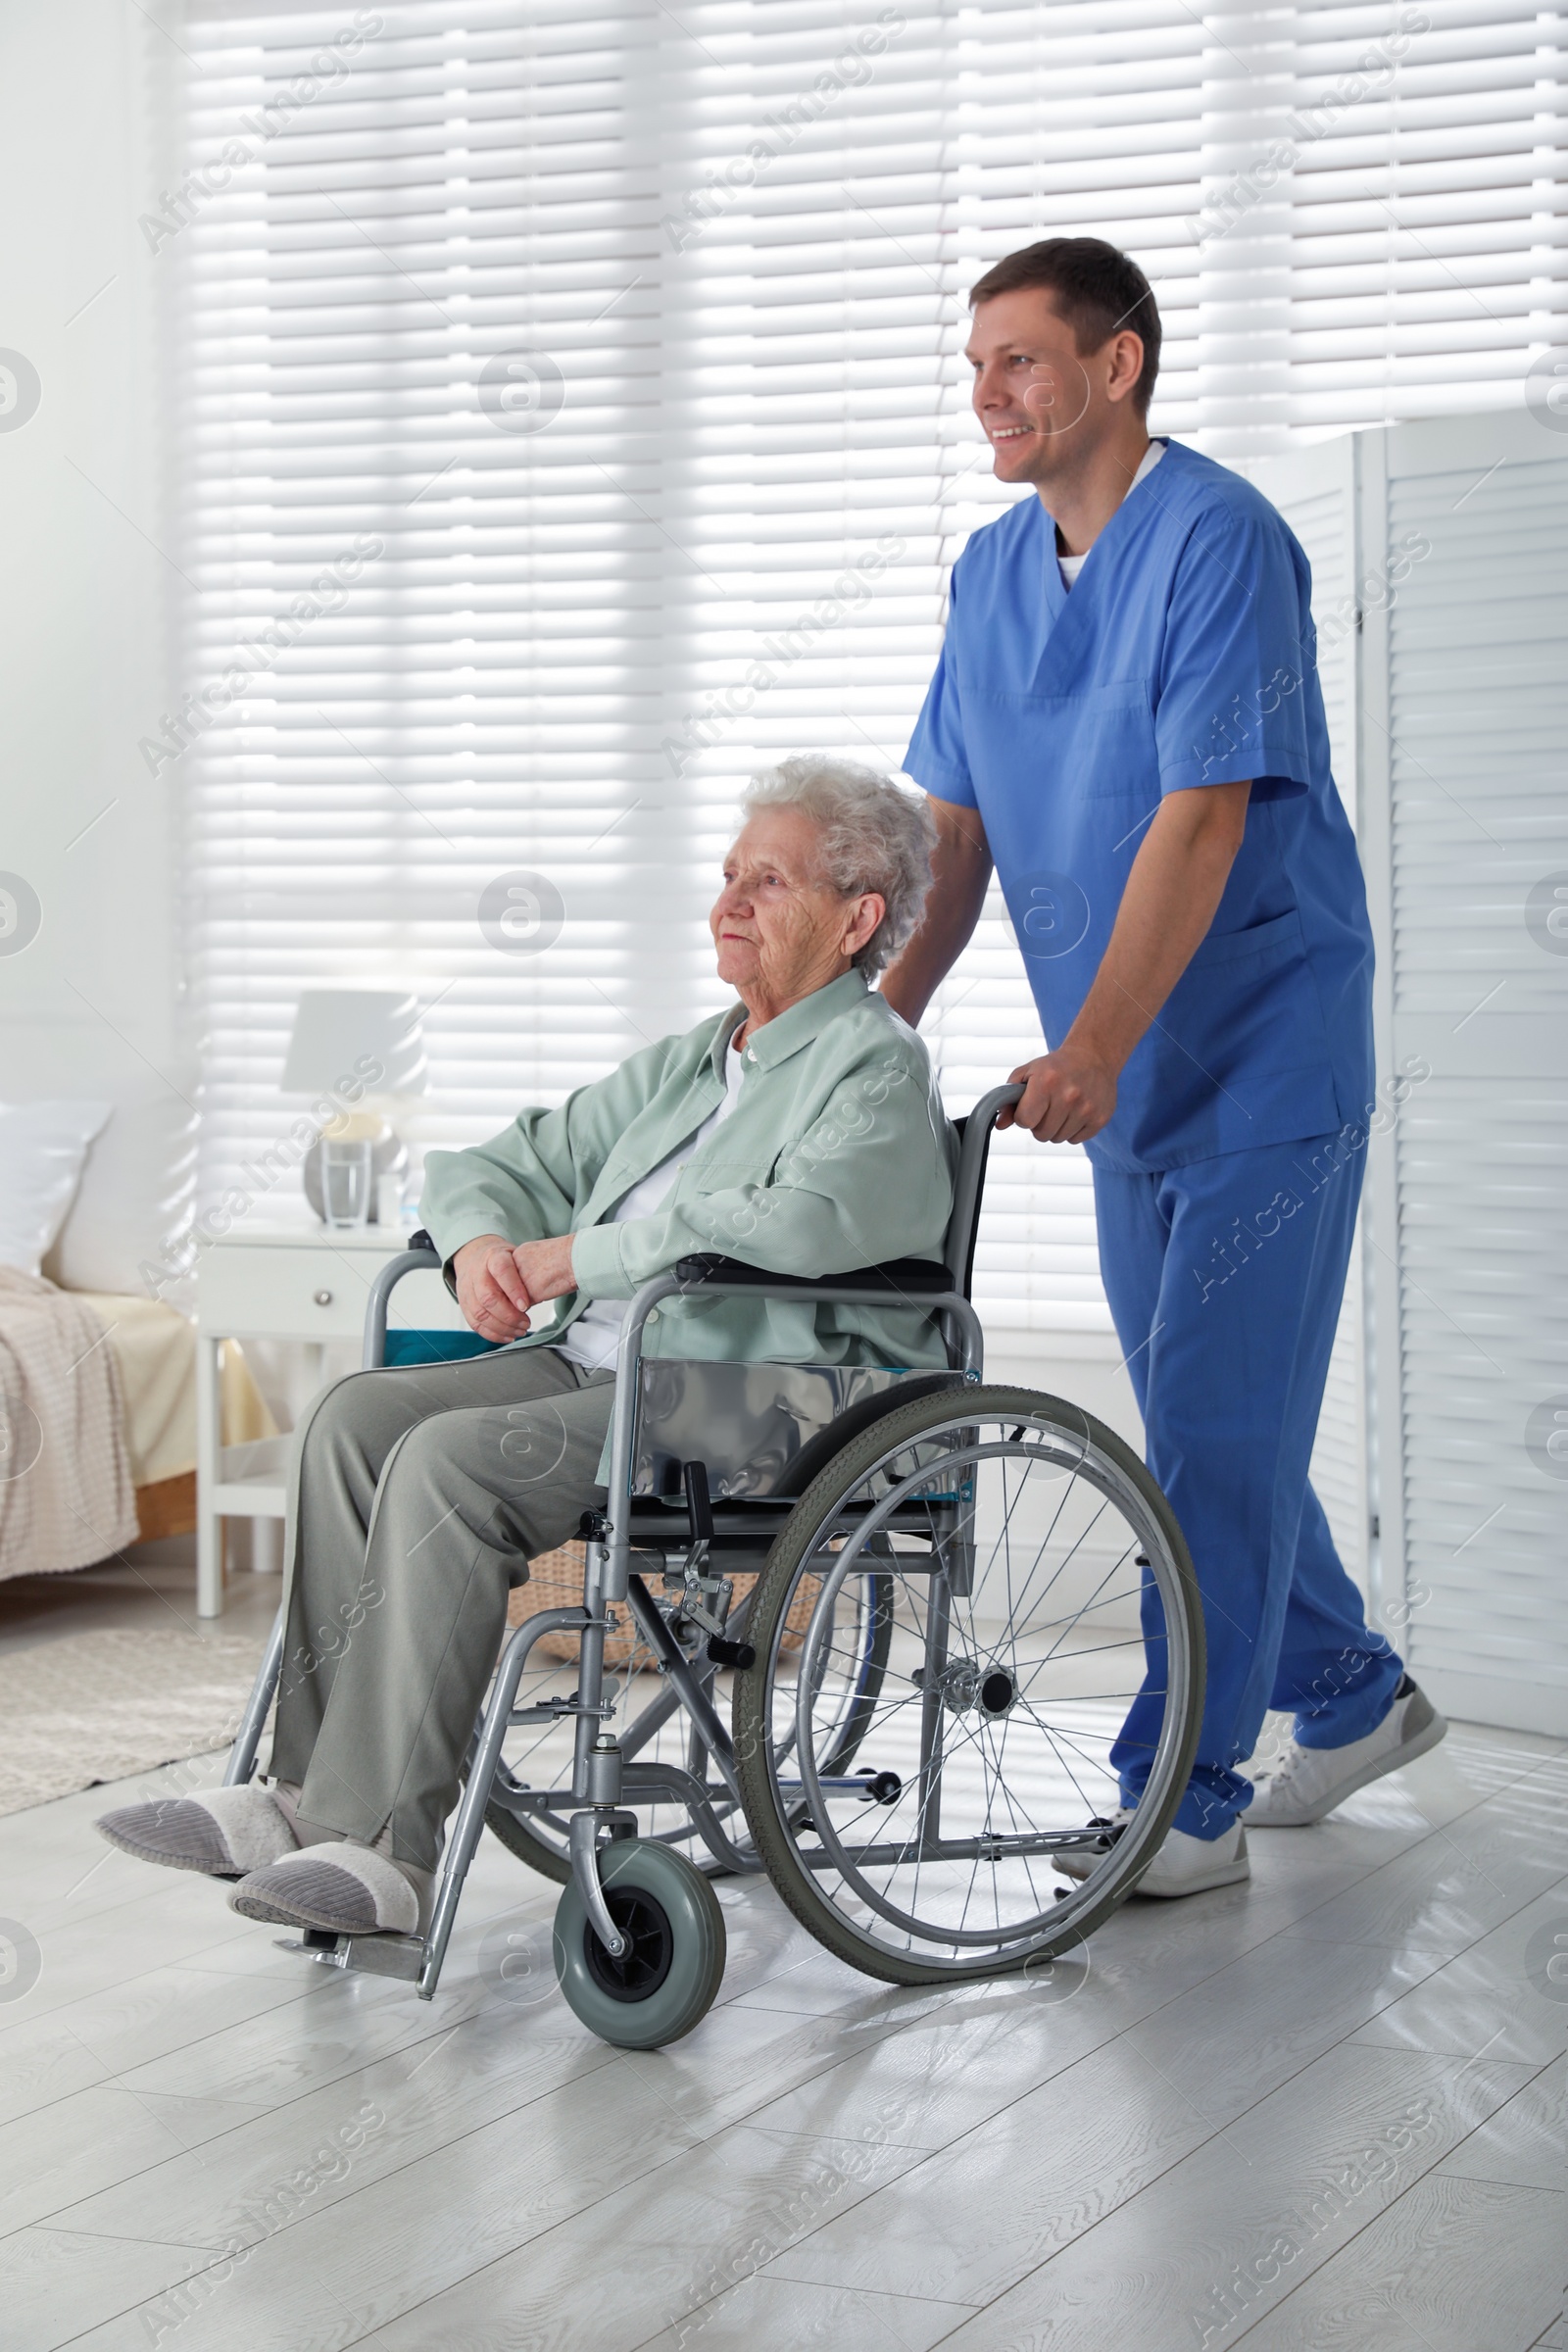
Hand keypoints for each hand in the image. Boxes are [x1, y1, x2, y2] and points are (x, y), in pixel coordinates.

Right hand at [452, 1236, 533, 1342]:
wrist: (474, 1256)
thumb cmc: (502, 1259)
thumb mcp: (517, 1256)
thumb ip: (526, 1273)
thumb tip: (543, 1294)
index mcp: (493, 1256)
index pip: (501, 1271)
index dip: (513, 1290)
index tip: (526, 1306)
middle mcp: (477, 1272)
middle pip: (488, 1298)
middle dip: (509, 1316)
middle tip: (526, 1323)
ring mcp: (467, 1289)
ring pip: (481, 1314)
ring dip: (502, 1328)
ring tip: (520, 1331)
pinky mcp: (464, 1304)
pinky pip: (475, 1324)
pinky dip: (492, 1334)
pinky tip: (508, 1336)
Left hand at [1000, 1045, 1117, 1143]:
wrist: (1093, 1057)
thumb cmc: (1055, 1067)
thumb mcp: (1027, 1073)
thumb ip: (1008, 1099)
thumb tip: (1000, 1124)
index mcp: (1046, 1083)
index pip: (1025, 1121)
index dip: (1024, 1116)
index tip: (1030, 1106)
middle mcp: (1068, 1096)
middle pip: (1041, 1134)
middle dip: (1039, 1123)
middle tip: (1047, 1106)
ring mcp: (1086, 1109)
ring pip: (1058, 1138)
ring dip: (1056, 1127)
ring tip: (1062, 1107)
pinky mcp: (1100, 1118)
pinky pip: (1075, 1140)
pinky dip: (1072, 1130)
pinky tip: (1076, 1111)